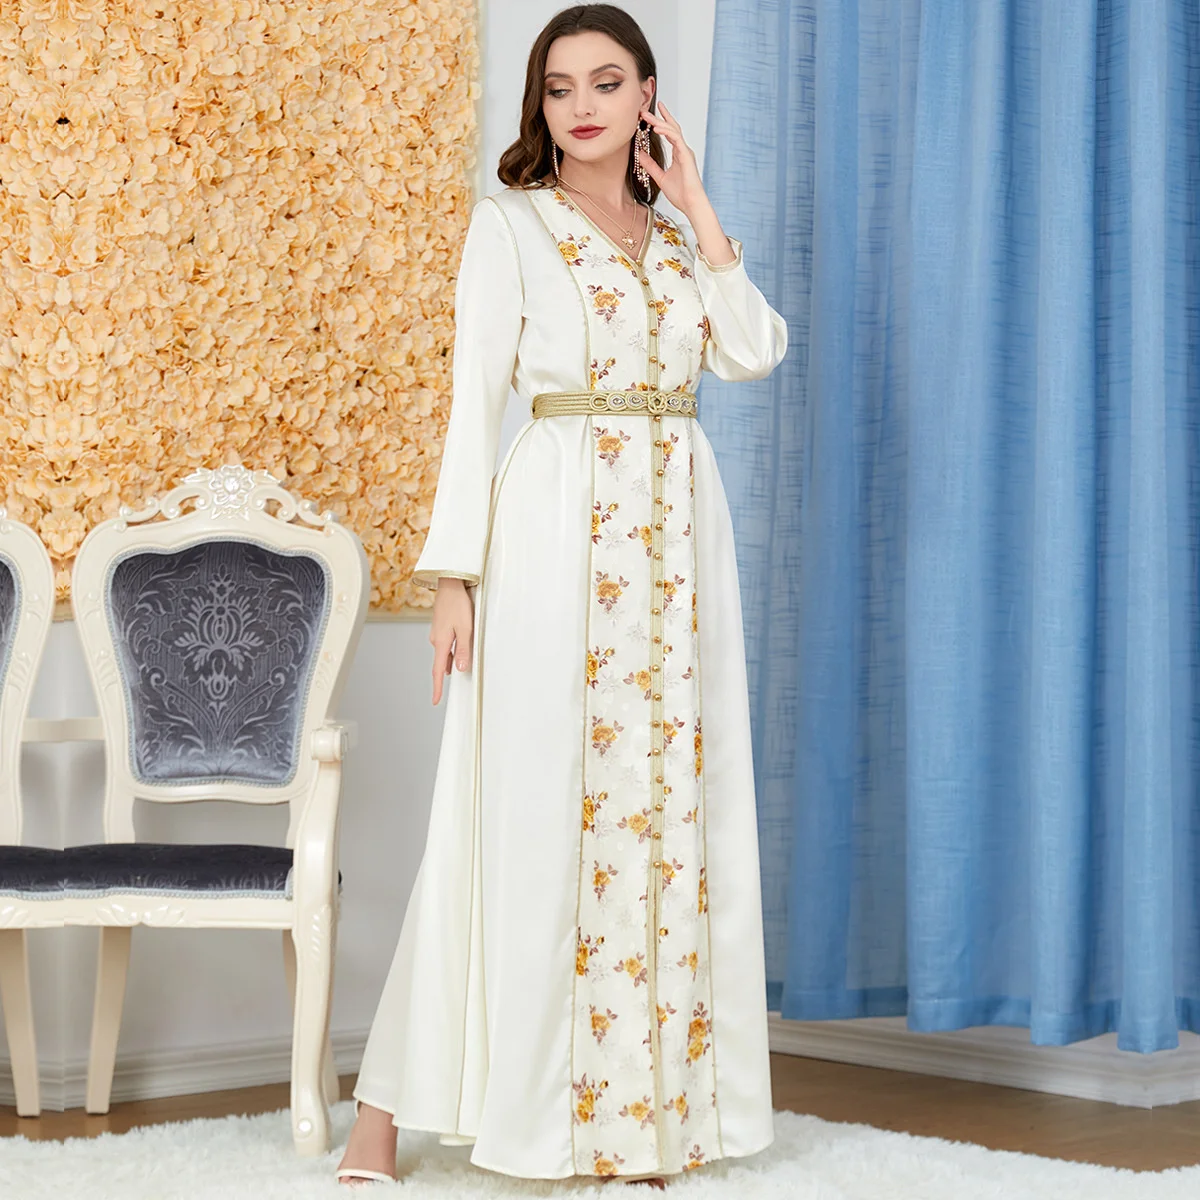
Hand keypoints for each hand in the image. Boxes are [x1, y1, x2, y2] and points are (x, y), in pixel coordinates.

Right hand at [429, 578, 473, 704]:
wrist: (450, 584)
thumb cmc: (458, 604)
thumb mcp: (465, 628)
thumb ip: (463, 649)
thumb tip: (460, 669)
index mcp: (440, 642)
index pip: (437, 671)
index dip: (437, 687)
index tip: (435, 701)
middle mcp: (436, 640)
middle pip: (441, 663)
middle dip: (446, 675)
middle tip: (454, 685)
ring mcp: (437, 633)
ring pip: (445, 653)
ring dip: (452, 660)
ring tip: (463, 664)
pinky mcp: (441, 627)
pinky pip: (446, 644)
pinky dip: (452, 650)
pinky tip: (460, 647)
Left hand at [637, 101, 706, 216]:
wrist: (691, 203)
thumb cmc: (680, 194)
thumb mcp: (659, 176)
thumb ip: (650, 165)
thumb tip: (640, 154)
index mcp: (678, 153)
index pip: (669, 132)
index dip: (661, 121)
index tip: (651, 112)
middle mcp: (683, 150)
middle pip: (670, 127)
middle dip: (658, 117)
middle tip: (645, 110)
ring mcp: (685, 151)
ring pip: (672, 130)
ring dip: (659, 122)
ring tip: (647, 117)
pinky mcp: (686, 155)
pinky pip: (676, 139)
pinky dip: (666, 132)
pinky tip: (657, 128)